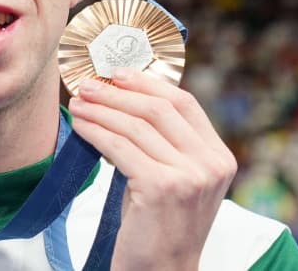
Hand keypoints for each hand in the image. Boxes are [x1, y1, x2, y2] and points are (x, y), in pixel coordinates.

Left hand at [68, 67, 236, 270]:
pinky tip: (80, 127)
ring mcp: (189, 176)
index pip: (185, 103)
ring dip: (101, 110)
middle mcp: (210, 164)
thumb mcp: (174, 178)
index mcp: (219, 157)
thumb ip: (163, 143)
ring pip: (136, 126)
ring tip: (78, 103)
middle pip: (159, 108)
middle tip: (89, 85)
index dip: (150, 83)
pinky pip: (119, 146)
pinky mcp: (161, 187)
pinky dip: (95, 132)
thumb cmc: (159, 225)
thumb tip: (123, 99)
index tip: (120, 73)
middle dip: (118, 93)